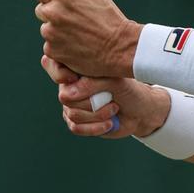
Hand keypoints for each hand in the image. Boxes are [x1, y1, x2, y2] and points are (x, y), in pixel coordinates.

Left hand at [29, 0, 140, 77]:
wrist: (120, 48)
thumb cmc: (111, 18)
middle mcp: (54, 12)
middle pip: (40, 10)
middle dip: (52, 12)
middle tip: (71, 17)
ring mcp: (51, 33)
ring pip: (46, 28)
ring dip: (57, 30)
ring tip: (78, 34)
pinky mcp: (52, 50)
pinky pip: (50, 45)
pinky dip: (60, 46)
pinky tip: (76, 45)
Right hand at [43, 59, 170, 138]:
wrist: (141, 111)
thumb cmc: (130, 90)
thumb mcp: (115, 81)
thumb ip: (91, 83)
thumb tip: (68, 93)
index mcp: (79, 69)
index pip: (52, 65)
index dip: (58, 73)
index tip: (74, 77)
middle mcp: (72, 85)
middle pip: (65, 96)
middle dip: (91, 101)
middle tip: (112, 98)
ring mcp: (74, 105)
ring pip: (72, 114)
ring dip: (97, 115)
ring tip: (114, 109)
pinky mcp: (78, 122)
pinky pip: (76, 128)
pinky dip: (95, 128)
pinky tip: (109, 123)